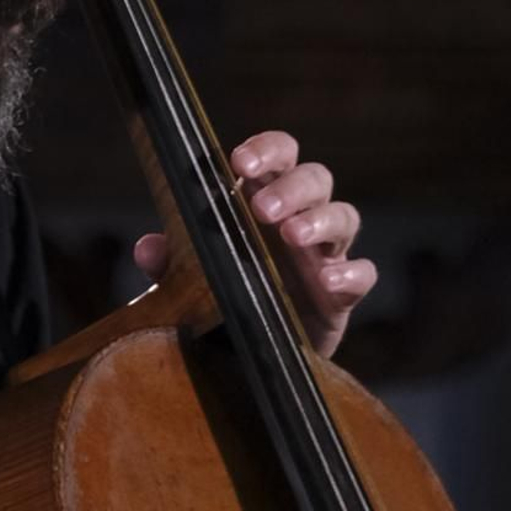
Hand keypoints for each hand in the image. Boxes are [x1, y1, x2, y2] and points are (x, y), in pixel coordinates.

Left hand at [133, 129, 376, 359]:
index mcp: (264, 201)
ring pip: (344, 216)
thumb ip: (170, 263)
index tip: (239, 161)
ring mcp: (326, 254)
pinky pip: (363, 273)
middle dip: (291, 187)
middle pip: (315, 178)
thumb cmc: (220, 301)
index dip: (266, 150)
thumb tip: (148, 246)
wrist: (246, 361)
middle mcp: (300, 219)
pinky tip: (330, 281)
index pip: (278, 156)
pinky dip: (352, 273)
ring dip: (320, 221)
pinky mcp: (342, 294)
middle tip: (262, 208)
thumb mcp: (189, 283)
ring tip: (292, 235)